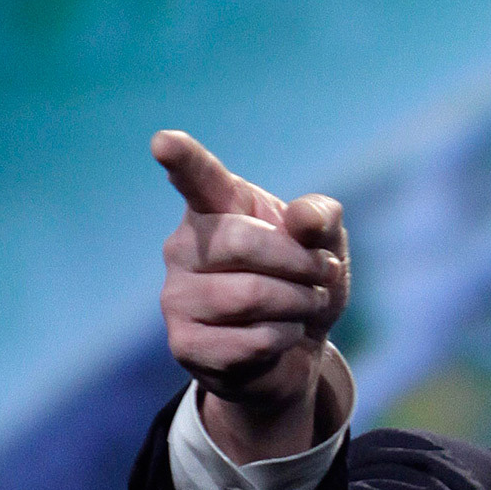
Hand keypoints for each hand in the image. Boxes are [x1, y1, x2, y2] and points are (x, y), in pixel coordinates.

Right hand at [155, 130, 349, 461]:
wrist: (296, 349)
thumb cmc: (302, 282)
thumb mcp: (326, 246)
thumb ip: (321, 220)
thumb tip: (306, 218)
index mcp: (216, 208)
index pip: (197, 178)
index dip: (183, 158)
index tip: (164, 141)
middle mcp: (183, 247)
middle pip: (242, 242)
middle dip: (301, 263)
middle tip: (324, 274)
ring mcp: (177, 297)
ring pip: (251, 296)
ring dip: (300, 303)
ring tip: (306, 305)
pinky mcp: (184, 344)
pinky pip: (251, 341)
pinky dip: (285, 338)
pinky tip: (279, 336)